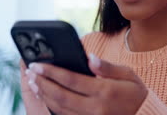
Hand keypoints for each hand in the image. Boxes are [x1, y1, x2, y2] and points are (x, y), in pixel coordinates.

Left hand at [25, 54, 147, 114]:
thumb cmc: (136, 93)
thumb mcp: (128, 75)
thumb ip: (108, 67)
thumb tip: (89, 57)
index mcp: (106, 91)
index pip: (72, 80)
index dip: (52, 72)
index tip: (37, 64)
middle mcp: (96, 108)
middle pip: (61, 95)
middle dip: (42, 83)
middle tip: (30, 72)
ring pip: (60, 109)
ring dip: (44, 95)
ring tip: (33, 83)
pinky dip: (52, 107)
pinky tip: (46, 97)